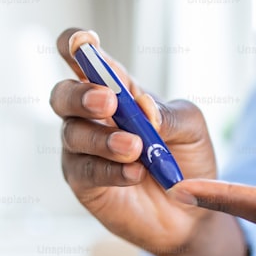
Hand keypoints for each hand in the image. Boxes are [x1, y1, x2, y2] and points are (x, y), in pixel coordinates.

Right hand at [50, 29, 243, 255]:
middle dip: (81, 94)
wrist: (193, 213)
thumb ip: (167, 112)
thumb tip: (141, 107)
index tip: (84, 43)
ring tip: (135, 148)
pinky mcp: (84, 183)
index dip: (75, 44)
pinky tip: (135, 173)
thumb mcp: (191, 128)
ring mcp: (82, 149)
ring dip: (104, 139)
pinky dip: (111, 170)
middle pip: (63, 94)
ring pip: (73, 134)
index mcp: (115, 90)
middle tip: (109, 102)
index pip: (84, 58)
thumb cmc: (188, 161)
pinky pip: (86, 170)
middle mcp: (91, 116)